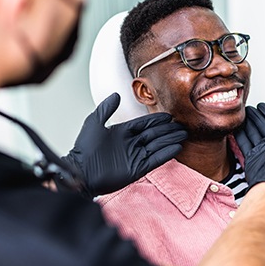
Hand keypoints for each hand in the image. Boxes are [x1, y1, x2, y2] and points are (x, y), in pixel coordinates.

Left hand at [62, 93, 186, 197]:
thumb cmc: (84, 148)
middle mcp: (131, 144)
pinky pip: (155, 159)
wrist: (81, 171)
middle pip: (154, 134)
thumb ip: (106, 108)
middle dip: (168, 129)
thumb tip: (116, 94)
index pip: (144, 124)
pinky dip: (167, 153)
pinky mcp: (138, 169)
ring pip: (157, 145)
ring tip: (183, 134)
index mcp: (122, 132)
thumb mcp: (94, 122)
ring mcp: (135, 156)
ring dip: (170, 139)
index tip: (169, 116)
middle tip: (181, 125)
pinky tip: (177, 147)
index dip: (156, 120)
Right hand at [234, 103, 264, 197]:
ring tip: (241, 115)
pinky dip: (240, 135)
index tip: (261, 105)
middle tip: (247, 108)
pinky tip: (235, 127)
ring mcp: (262, 150)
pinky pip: (244, 142)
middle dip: (256, 116)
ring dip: (247, 123)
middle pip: (262, 126)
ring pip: (253, 133)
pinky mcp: (251, 156)